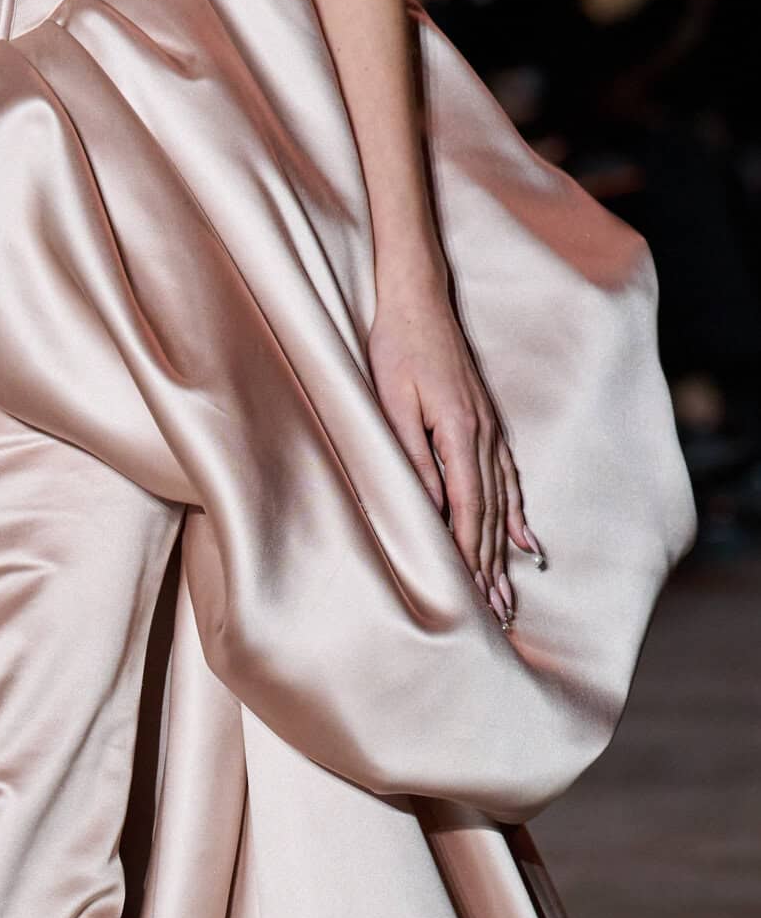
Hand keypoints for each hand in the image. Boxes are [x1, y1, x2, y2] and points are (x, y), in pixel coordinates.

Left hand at [369, 268, 540, 627]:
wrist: (417, 299)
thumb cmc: (396, 348)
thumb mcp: (392, 404)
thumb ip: (411, 458)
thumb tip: (429, 509)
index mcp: (458, 432)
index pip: (467, 509)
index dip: (468, 555)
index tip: (469, 596)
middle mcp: (483, 436)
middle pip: (489, 516)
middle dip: (491, 570)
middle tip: (497, 618)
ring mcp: (489, 431)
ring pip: (501, 505)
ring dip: (503, 554)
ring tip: (510, 597)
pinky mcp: (485, 426)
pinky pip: (508, 482)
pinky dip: (516, 518)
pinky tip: (526, 545)